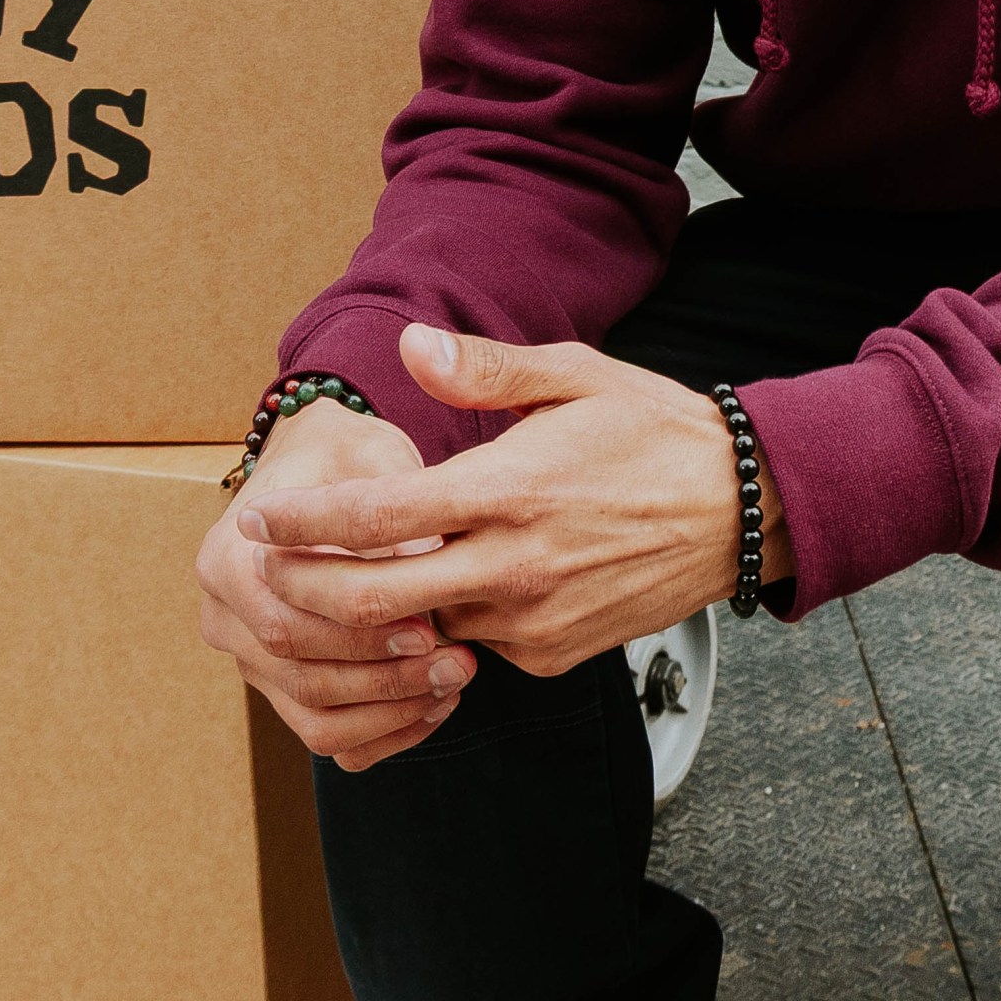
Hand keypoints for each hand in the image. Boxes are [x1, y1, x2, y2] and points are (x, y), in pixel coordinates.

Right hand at [194, 398, 476, 772]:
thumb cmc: (348, 457)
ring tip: (456, 683)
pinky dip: (385, 732)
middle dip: (386, 679)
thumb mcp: (369, 457)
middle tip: (459, 663)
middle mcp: (226, 619)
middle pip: (301, 677)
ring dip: (392, 712)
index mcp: (227, 560)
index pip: (286, 623)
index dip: (360, 635)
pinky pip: (331, 736)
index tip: (429, 627)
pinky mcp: (284, 689)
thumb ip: (385, 509)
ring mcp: (251, 661)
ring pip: (316, 721)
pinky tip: (437, 703)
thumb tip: (421, 567)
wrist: (326, 467)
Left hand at [233, 325, 792, 686]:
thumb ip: (482, 369)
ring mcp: (534, 620)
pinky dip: (455, 622)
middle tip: (272, 569)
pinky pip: (478, 645)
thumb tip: (408, 346)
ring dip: (385, 611)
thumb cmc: (654, 432)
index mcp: (508, 490)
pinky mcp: (554, 654)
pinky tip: (465, 581)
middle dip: (308, 592)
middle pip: (375, 603)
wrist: (744, 507)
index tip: (257, 518)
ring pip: (424, 628)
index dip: (304, 525)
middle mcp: (515, 565)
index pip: (377, 520)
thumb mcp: (572, 375)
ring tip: (356, 575)